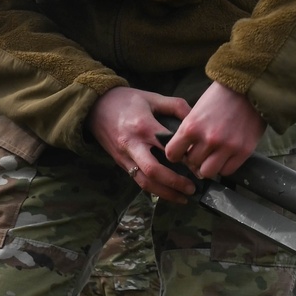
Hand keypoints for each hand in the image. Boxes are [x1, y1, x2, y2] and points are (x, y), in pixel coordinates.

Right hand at [88, 87, 193, 202]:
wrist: (95, 105)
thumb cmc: (126, 100)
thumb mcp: (153, 97)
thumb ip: (176, 107)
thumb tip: (196, 122)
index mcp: (144, 126)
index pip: (168, 148)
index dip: (186, 159)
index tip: (200, 167)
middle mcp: (133, 145)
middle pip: (154, 171)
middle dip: (175, 183)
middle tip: (192, 189)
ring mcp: (125, 156)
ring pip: (144, 182)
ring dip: (165, 193)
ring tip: (183, 198)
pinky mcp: (120, 163)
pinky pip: (137, 180)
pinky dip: (154, 189)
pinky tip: (167, 192)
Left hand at [165, 81, 265, 179]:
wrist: (248, 87)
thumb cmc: (219, 97)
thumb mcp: (196, 111)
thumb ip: (189, 132)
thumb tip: (185, 154)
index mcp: (191, 126)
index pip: (172, 153)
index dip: (176, 154)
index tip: (181, 153)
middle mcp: (208, 139)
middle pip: (192, 164)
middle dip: (194, 159)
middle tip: (201, 152)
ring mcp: (227, 146)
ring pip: (208, 172)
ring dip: (208, 166)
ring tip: (213, 156)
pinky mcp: (243, 151)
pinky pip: (227, 171)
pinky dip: (224, 166)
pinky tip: (226, 156)